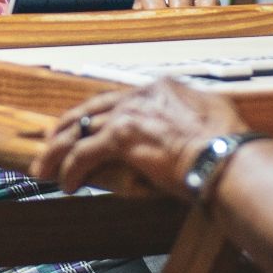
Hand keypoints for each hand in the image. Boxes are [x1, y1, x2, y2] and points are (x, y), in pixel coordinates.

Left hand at [31, 78, 247, 195]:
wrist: (224, 155)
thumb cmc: (227, 143)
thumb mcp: (211, 115)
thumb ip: (193, 114)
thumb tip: (194, 121)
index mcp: (161, 90)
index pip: (118, 100)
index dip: (98, 114)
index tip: (88, 125)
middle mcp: (140, 97)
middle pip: (91, 109)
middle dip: (67, 126)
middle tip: (52, 140)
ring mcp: (128, 115)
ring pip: (79, 131)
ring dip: (58, 151)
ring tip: (46, 168)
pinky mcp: (120, 138)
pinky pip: (82, 154)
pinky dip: (70, 169)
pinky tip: (67, 183)